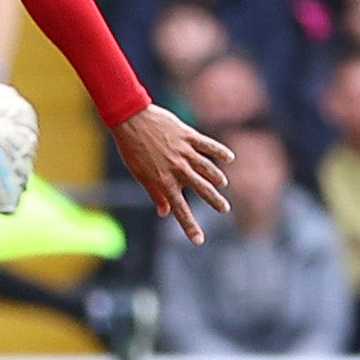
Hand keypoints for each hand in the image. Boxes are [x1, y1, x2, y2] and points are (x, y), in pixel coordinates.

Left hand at [111, 103, 232, 243]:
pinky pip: (207, 145)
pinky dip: (220, 152)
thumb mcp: (139, 174)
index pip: (179, 209)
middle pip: (201, 189)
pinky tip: (229, 158)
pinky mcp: (188, 136)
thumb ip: (155, 193)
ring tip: (223, 184)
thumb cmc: (132, 148)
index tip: (199, 240)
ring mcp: (184, 151)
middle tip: (225, 209)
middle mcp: (177, 169)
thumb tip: (164, 212)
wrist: (130, 119)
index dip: (190, 227)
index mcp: (163, 181)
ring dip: (217, 178)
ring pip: (207, 168)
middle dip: (215, 201)